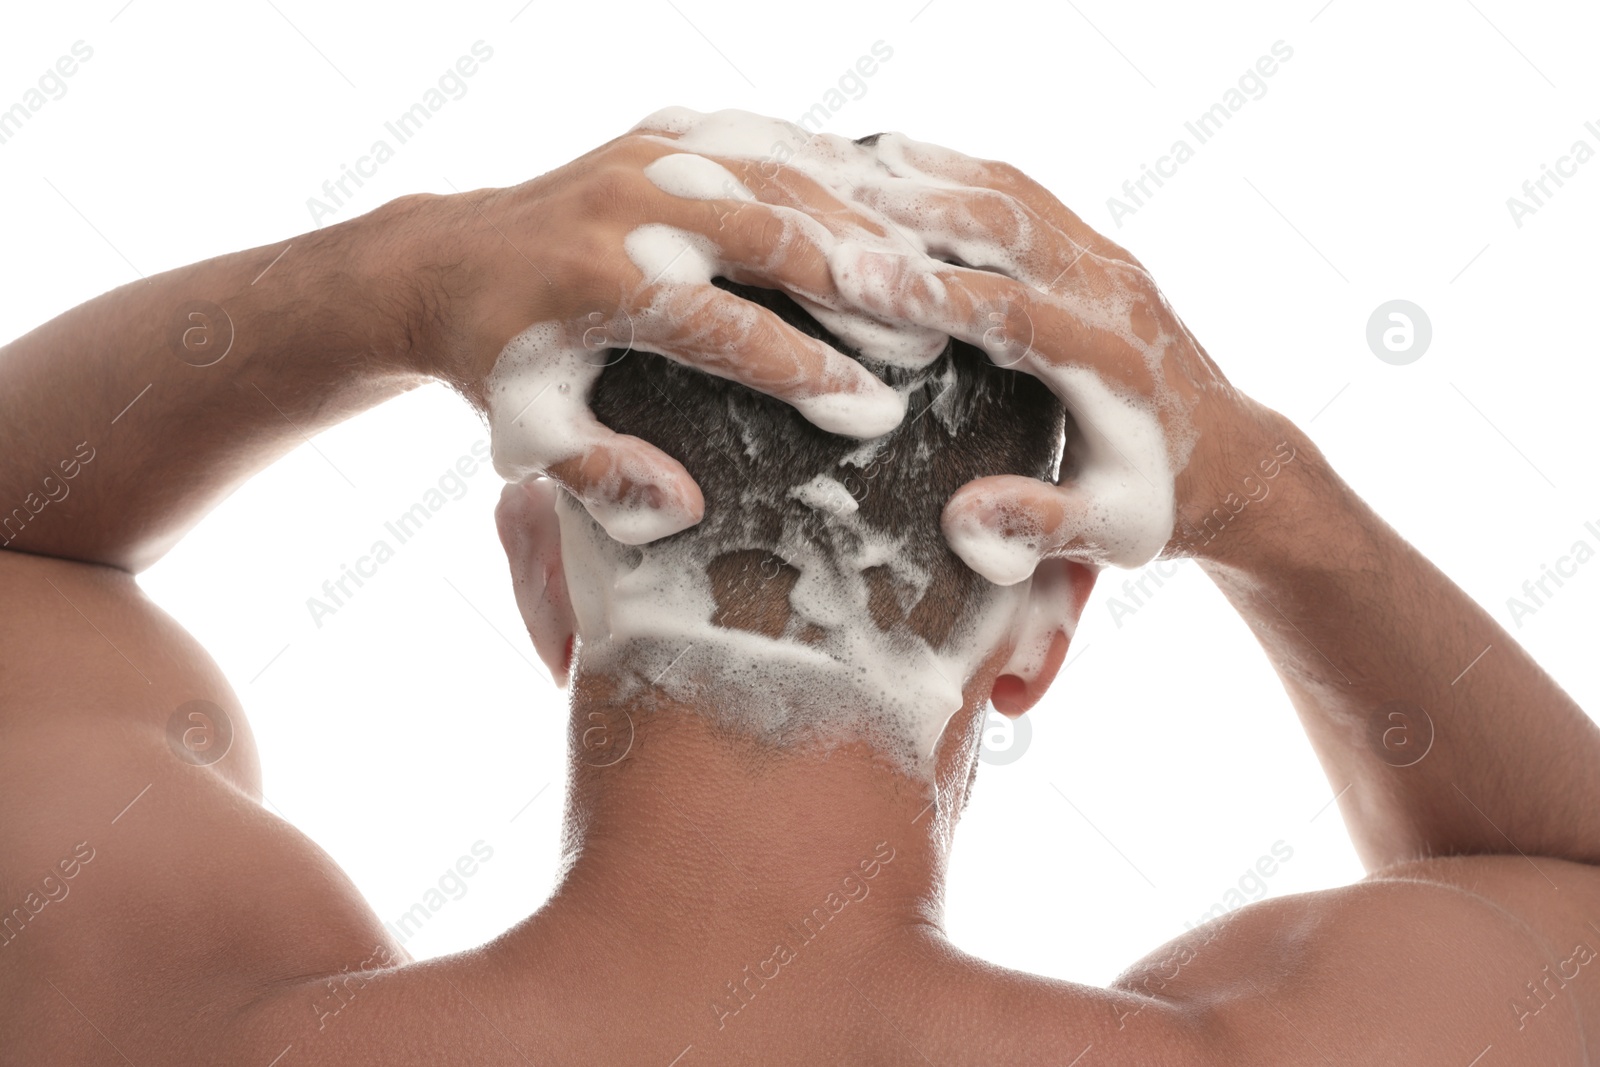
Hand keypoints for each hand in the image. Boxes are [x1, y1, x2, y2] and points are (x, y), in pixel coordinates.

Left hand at [381, 118, 916, 544]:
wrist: (436, 265)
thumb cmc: (495, 363)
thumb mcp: (531, 434)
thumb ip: (601, 475)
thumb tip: (684, 507)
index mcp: (597, 282)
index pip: (731, 331)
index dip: (811, 375)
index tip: (878, 415)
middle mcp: (626, 204)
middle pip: (774, 238)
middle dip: (860, 290)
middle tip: (930, 338)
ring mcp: (645, 155)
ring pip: (781, 179)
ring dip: (859, 226)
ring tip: (926, 274)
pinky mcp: (659, 133)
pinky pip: (763, 143)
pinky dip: (825, 174)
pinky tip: (877, 205)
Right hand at [823, 136, 1288, 581]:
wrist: (1231, 461)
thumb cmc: (1157, 505)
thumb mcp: (1110, 536)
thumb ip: (1038, 524)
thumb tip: (960, 519)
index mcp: (1113, 361)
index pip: (1011, 311)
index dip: (929, 290)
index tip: (850, 274)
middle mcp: (1113, 292)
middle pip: (1007, 225)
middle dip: (910, 209)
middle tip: (815, 194)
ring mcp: (1106, 258)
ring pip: (1009, 191)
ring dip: (926, 175)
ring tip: (837, 160)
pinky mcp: (1092, 246)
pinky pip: (1017, 190)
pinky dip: (953, 171)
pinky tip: (891, 161)